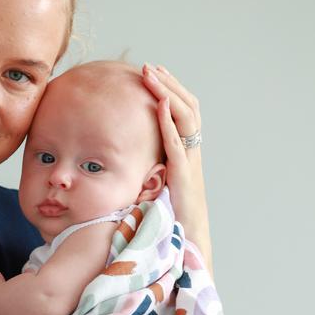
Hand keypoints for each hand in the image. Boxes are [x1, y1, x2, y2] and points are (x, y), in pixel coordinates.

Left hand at [142, 63, 212, 272]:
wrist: (187, 247)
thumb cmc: (168, 222)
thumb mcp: (156, 189)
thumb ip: (147, 171)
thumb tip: (122, 160)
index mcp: (186, 156)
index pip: (183, 115)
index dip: (171, 93)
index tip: (153, 76)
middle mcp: (191, 156)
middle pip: (188, 109)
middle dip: (170, 85)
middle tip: (150, 67)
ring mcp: (189, 165)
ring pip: (187, 120)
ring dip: (169, 94)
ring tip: (152, 75)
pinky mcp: (183, 177)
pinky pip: (178, 144)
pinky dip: (170, 123)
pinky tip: (159, 105)